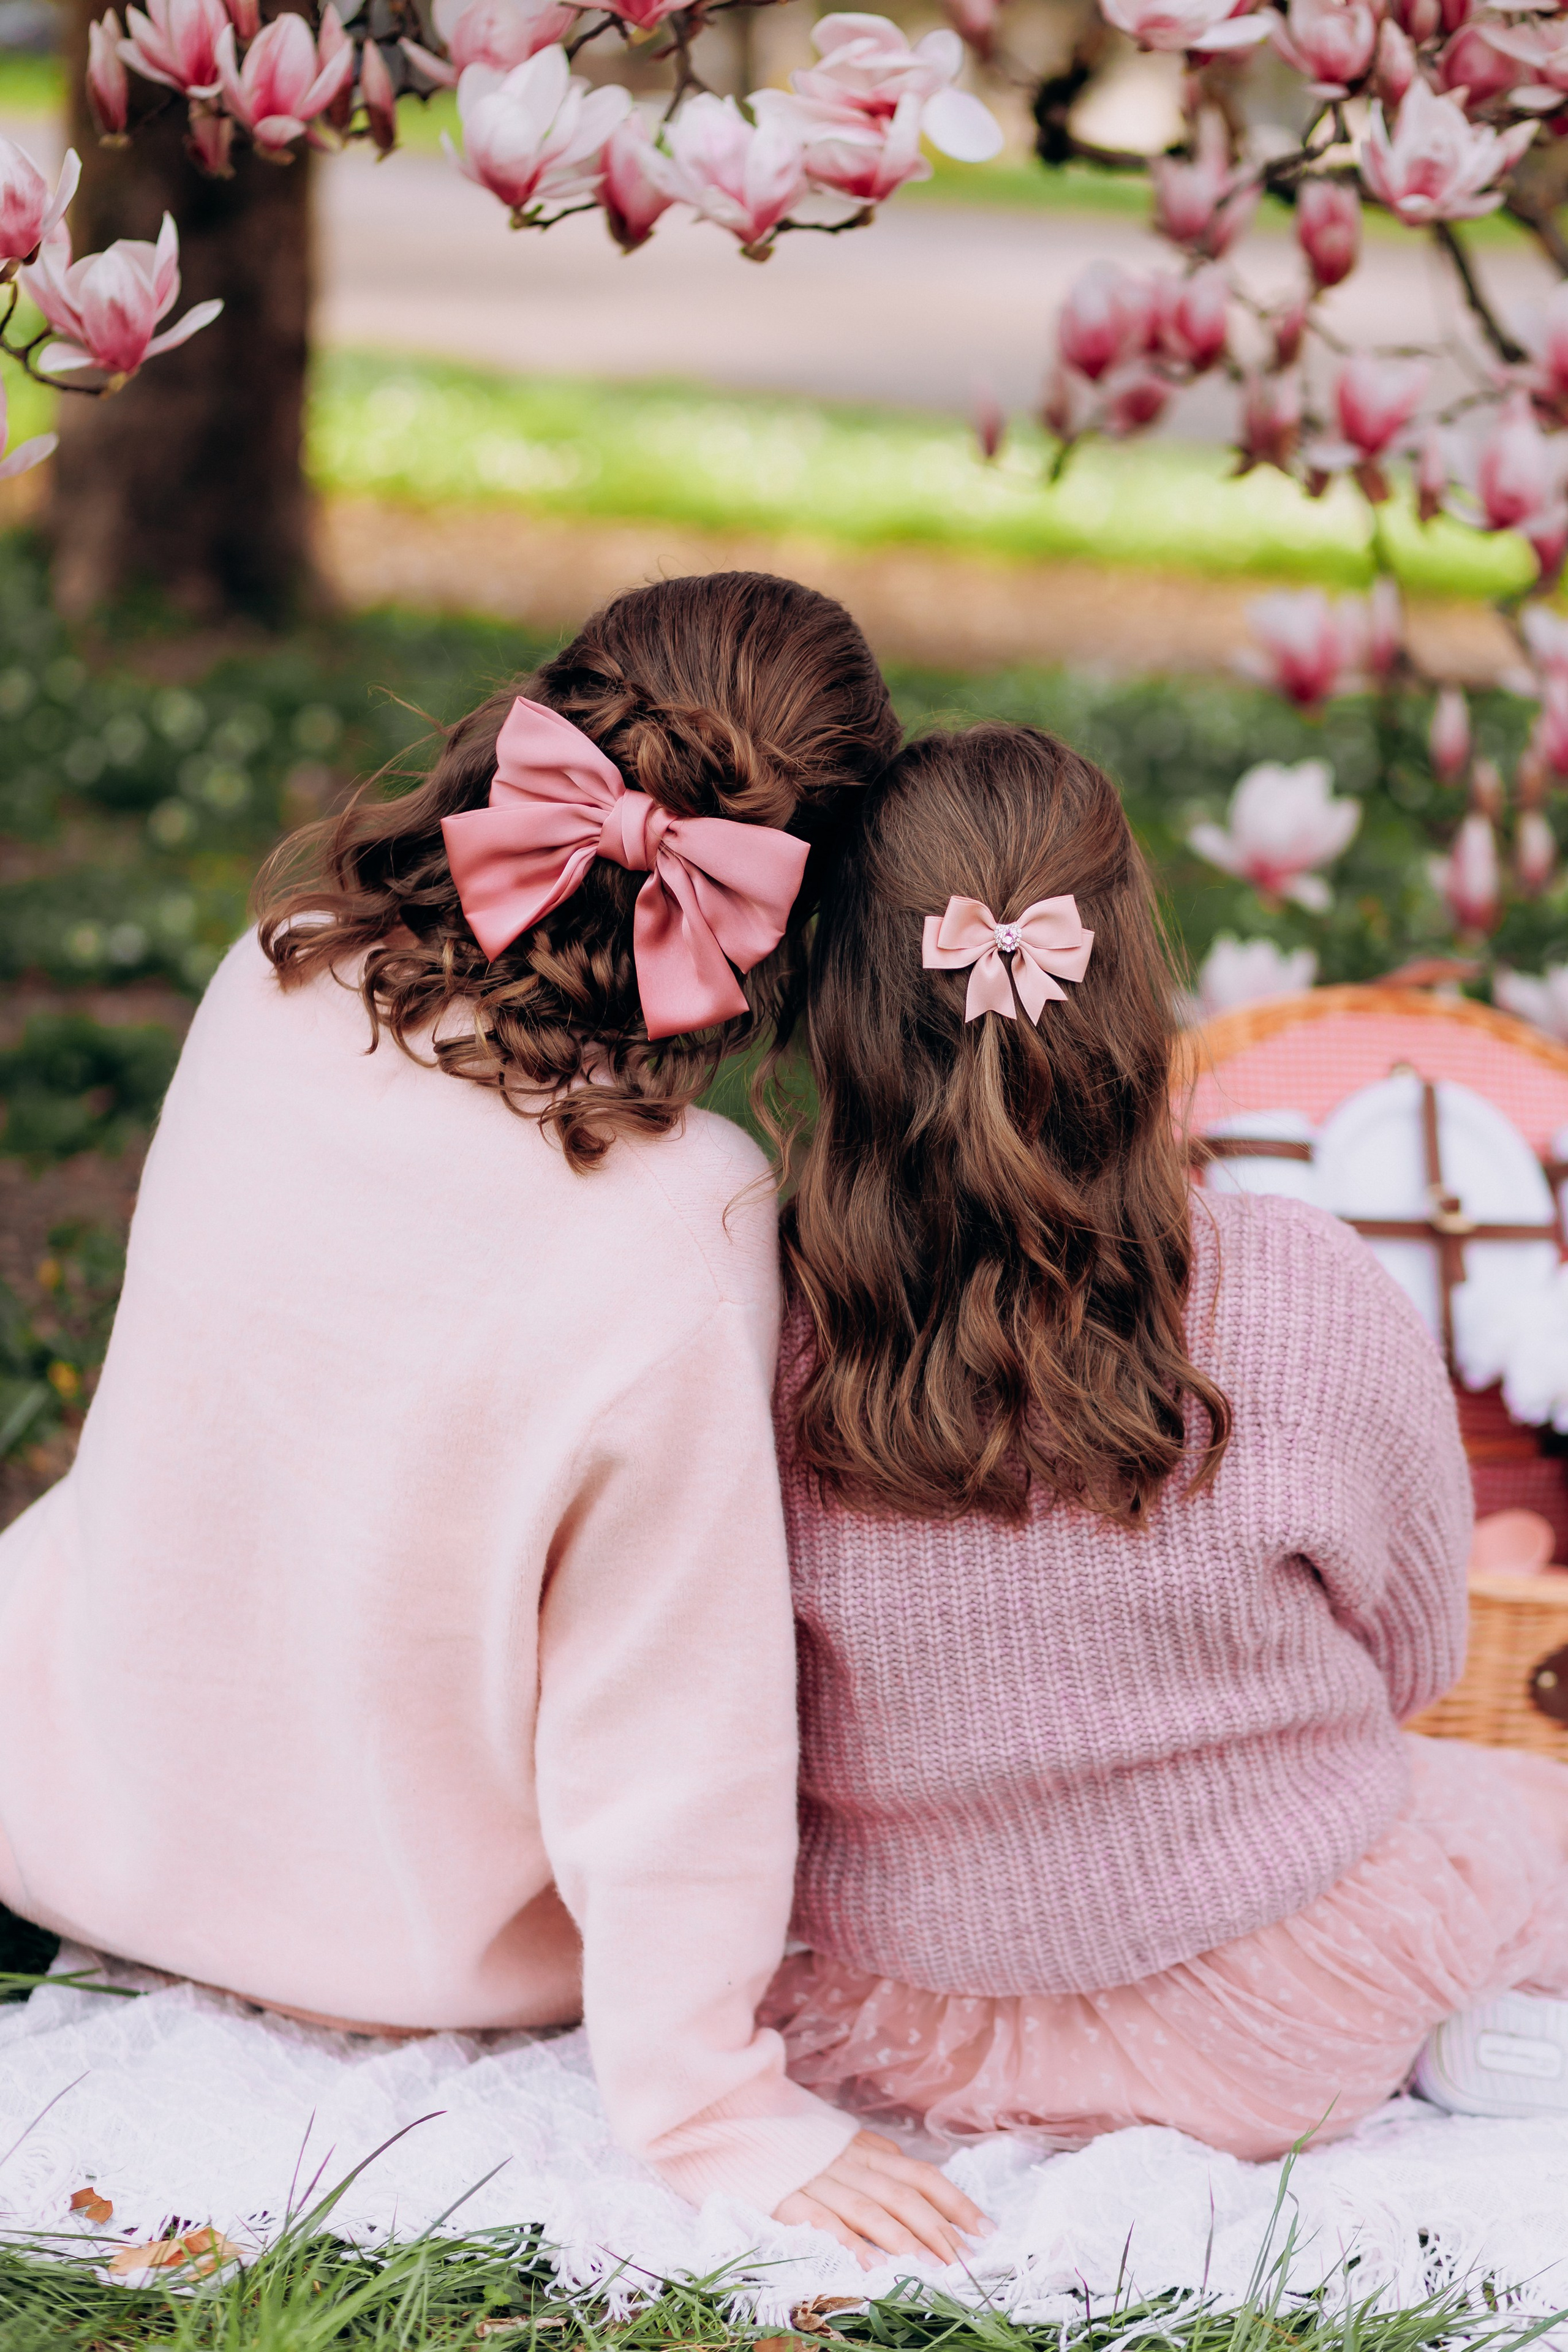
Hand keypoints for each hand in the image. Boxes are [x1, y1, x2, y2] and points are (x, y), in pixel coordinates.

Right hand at [772, 2128, 992, 2267]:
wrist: (733, 2120)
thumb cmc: (793, 2141)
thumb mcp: (840, 2140)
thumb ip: (875, 2155)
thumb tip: (915, 2174)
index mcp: (865, 2150)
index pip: (921, 2175)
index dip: (956, 2202)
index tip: (986, 2232)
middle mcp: (849, 2162)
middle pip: (903, 2195)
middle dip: (938, 2230)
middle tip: (965, 2264)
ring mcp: (819, 2179)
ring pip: (870, 2208)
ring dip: (904, 2241)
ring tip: (930, 2270)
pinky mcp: (787, 2198)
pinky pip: (824, 2221)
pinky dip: (851, 2244)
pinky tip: (873, 2266)